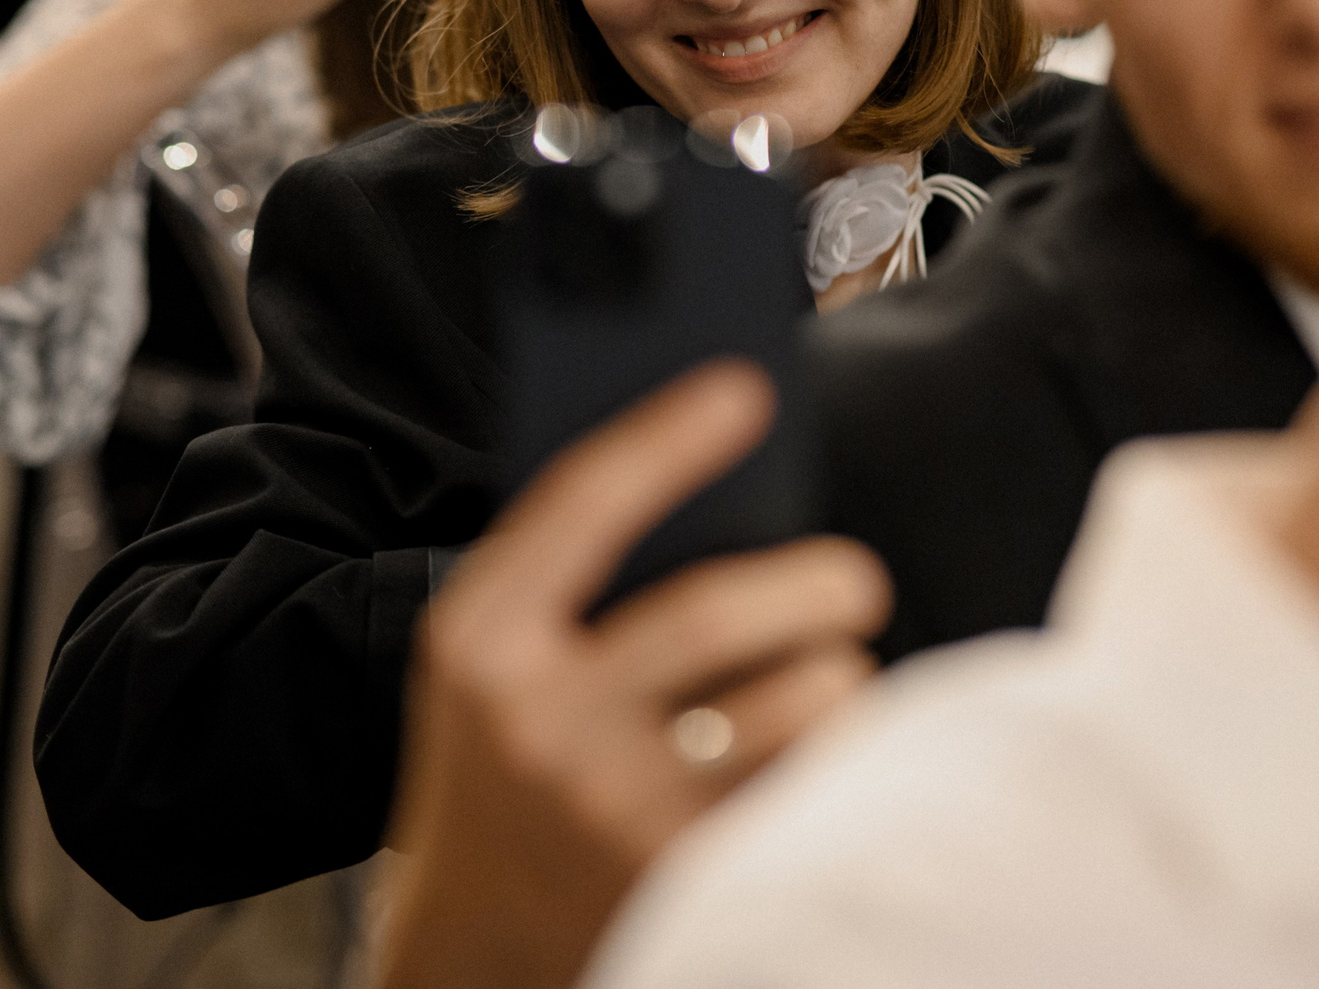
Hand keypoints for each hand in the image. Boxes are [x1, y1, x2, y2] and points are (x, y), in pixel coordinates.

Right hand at [379, 363, 891, 988]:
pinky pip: (826, 786)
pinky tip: (824, 765)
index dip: (667, 434)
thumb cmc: (504, 775)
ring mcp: (613, 813)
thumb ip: (578, 574)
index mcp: (481, 641)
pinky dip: (845, 765)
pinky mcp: (691, 885)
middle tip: (850, 581)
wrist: (468, 962)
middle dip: (819, 581)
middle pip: (722, 608)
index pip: (584, 503)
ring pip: (806, 701)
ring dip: (838, 683)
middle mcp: (540, 725)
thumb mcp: (496, 665)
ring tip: (822, 686)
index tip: (744, 386)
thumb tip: (717, 462)